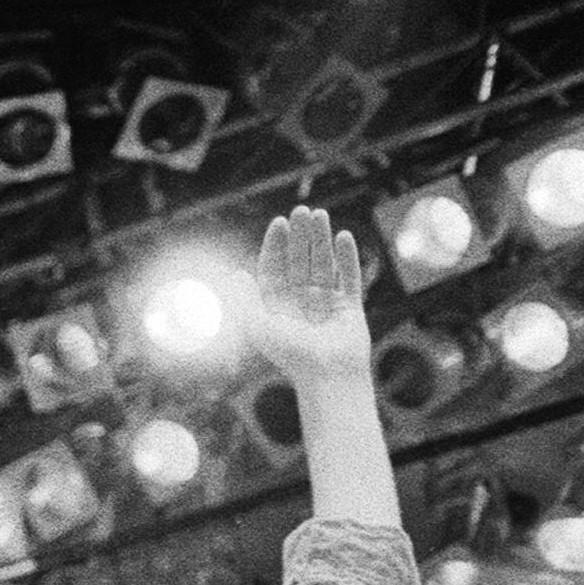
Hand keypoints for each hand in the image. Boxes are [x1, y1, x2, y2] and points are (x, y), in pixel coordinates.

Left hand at [233, 202, 372, 388]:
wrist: (326, 375)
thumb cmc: (289, 354)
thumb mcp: (258, 325)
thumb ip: (245, 299)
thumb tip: (234, 273)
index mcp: (276, 307)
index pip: (274, 268)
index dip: (276, 245)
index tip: (279, 222)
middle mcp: (299, 302)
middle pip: (299, 261)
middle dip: (300, 235)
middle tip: (301, 209)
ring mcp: (325, 302)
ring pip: (323, 263)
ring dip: (321, 238)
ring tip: (320, 214)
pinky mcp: (349, 306)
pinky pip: (348, 276)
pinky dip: (346, 256)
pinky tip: (343, 235)